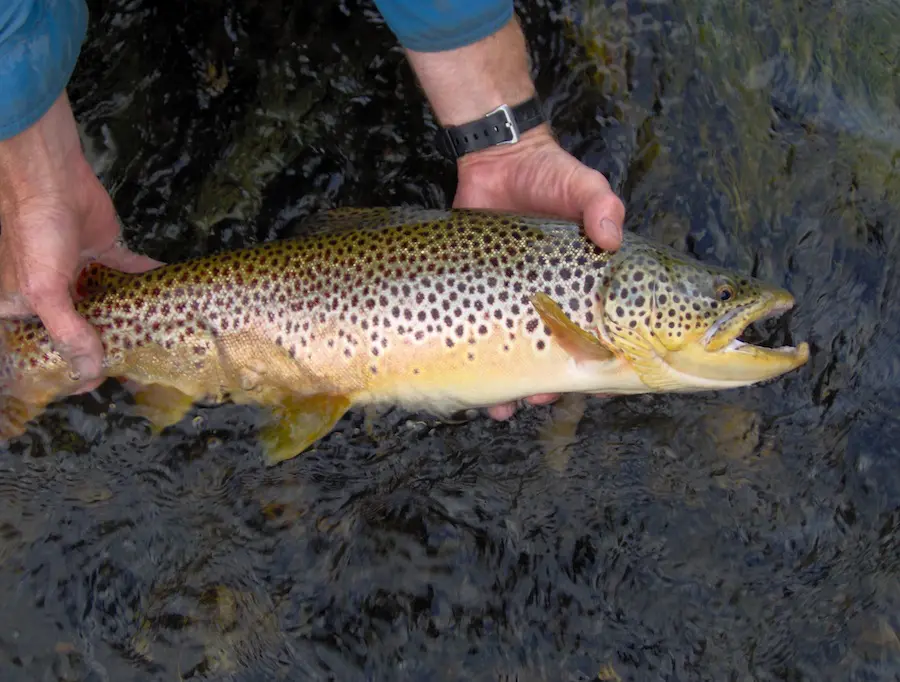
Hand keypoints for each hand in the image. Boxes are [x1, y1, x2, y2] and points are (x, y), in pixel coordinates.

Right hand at [0, 93, 161, 392]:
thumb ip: (68, 333)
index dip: (68, 364)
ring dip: (131, 318)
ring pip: (109, 303)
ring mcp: (80, 272)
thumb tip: (89, 372)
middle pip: (82, 328)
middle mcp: (52, 293)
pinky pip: (131, 273)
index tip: (97, 382)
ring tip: (158, 341)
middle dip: (107, 346)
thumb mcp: (44, 292)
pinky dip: (149, 283)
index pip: (47, 346)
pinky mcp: (106, 251)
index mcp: (22, 306)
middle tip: (136, 367)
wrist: (51, 177)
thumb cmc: (35, 234)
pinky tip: (170, 299)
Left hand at [453, 125, 624, 420]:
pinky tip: (487, 401)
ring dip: (523, 392)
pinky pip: (486, 347)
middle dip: (560, 385)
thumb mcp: (581, 184)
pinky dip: (488, 381)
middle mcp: (557, 301)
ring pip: (526, 364)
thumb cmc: (548, 174)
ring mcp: (519, 304)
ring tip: (515, 405)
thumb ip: (600, 204)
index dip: (614, 364)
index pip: (612, 333)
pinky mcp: (482, 300)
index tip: (608, 384)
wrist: (494, 163)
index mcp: (589, 284)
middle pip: (566, 359)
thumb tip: (610, 234)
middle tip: (548, 395)